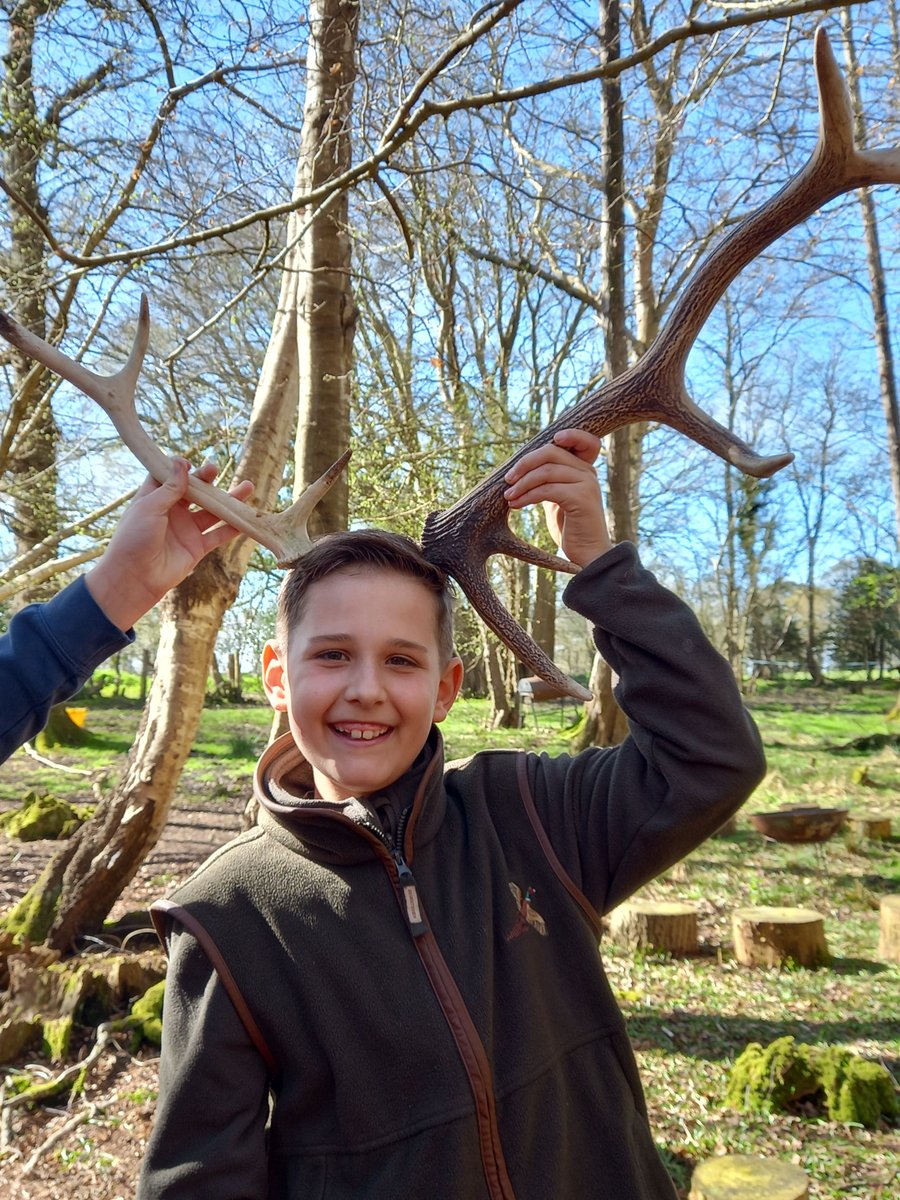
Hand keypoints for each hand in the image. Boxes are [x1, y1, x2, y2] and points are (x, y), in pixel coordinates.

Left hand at [85, 459, 254, 631]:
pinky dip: (233, 528)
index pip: (169, 478)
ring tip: (248, 487)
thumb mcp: (149, 507)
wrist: (134, 577)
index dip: (179, 469)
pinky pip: (219, 535)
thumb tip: (182, 462)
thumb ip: (170, 488)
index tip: (188, 464)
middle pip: (195, 492)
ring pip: (213, 512)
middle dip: (206, 480)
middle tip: (214, 469)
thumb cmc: (134, 539)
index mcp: (155, 499)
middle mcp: (172, 512)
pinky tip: (247, 518)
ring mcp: (186, 530)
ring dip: (229, 501)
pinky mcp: (197, 548)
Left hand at [503, 428, 611, 567]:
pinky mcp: (581, 498)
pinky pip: (547, 489)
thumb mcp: (558, 499)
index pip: (586, 441)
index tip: (552, 438)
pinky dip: (527, 496)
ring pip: (546, 471)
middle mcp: (588, 473)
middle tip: (507, 479)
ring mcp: (587, 484)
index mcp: (585, 470)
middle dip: (525, 463)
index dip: (571, 434)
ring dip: (521, 483)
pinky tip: (516, 504)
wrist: (589, 555)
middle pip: (552, 452)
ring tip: (508, 496)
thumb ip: (549, 481)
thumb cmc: (571, 528)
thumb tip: (523, 470)